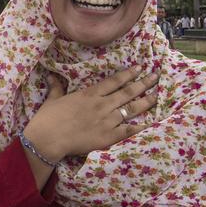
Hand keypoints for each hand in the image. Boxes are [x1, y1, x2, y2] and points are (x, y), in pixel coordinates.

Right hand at [22, 67, 158, 162]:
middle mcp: (102, 104)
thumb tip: (50, 76)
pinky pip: (129, 130)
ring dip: (145, 101)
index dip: (128, 74)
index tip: (140, 68)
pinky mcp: (108, 136)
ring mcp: (107, 120)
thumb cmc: (48, 118)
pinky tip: (151, 122)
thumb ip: (56, 87)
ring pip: (131, 109)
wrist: (48, 138)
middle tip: (156, 76)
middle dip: (143, 83)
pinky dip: (140, 126)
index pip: (114, 81)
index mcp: (90, 94)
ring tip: (156, 95)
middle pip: (128, 92)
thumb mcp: (53, 99)